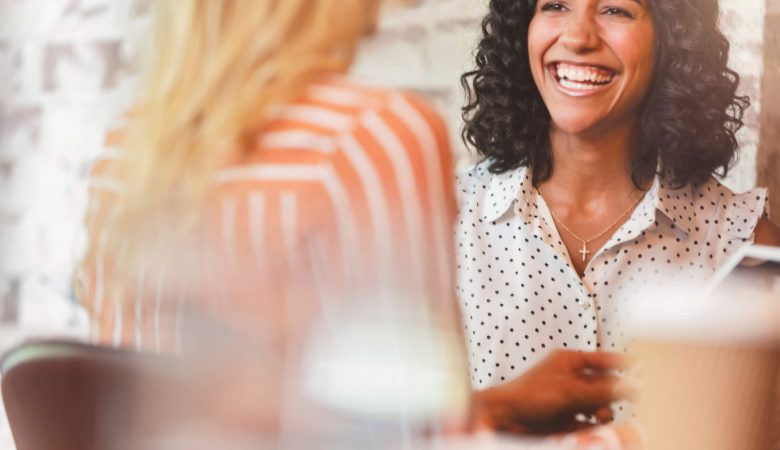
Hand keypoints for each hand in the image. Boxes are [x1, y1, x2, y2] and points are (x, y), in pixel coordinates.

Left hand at [470, 350, 631, 434]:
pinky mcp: (565, 419)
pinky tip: (587, 431)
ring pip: (598, 407)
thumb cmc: (529, 395)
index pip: (604, 360)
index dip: (623, 365)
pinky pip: (588, 423)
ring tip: (597, 419)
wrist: (504, 419)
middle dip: (611, 396)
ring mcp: (568, 399)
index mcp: (569, 361)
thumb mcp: (570, 391)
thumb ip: (603, 391)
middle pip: (604, 386)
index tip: (644, 370)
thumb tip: (632, 387)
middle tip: (618, 403)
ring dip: (602, 414)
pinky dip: (590, 428)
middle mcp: (570, 378)